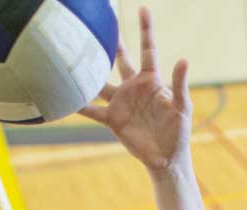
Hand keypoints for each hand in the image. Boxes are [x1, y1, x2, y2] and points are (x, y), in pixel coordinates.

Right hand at [79, 6, 191, 173]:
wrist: (166, 157)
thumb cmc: (178, 131)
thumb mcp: (181, 106)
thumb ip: (179, 83)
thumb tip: (183, 58)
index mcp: (152, 80)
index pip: (148, 50)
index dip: (146, 29)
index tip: (143, 8)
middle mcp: (133, 87)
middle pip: (120, 59)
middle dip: (112, 42)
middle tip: (100, 25)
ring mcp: (121, 102)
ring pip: (100, 82)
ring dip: (87, 72)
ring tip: (71, 56)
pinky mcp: (112, 119)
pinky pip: (91, 109)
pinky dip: (77, 104)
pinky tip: (62, 97)